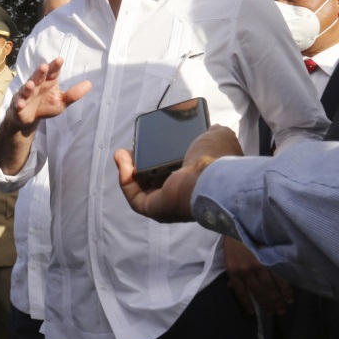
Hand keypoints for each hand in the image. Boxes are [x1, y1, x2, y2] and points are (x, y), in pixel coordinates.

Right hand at [5, 58, 91, 132]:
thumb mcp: (62, 101)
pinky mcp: (18, 104)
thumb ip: (74, 94)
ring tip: (31, 85)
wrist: (30, 118)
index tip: (60, 60)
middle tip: (44, 67)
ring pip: (27, 89)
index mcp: (48, 82)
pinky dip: (19, 103)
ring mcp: (26, 94)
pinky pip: (18, 103)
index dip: (55, 66)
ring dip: (28, 86)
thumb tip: (90, 83)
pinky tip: (20, 103)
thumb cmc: (46, 105)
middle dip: (40, 72)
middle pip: (38, 77)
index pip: (52, 72)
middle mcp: (37, 85)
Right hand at [115, 125, 242, 222]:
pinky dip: (125, 179)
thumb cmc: (216, 158)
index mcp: (197, 178)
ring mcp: (166, 203)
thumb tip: (211, 129)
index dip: (159, 155)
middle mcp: (182, 193)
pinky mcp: (152, 209)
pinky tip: (123, 162)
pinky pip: (134, 195)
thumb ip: (213, 133)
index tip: (151, 141)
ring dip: (128, 169)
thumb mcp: (217, 136)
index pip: (173, 168)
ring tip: (121, 153)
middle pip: (153, 177)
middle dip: (139, 161)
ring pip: (140, 187)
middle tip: (132, 148)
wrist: (211, 178)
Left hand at [224, 238, 292, 314]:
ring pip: (271, 287)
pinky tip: (289, 297)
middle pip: (258, 292)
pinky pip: (280, 277)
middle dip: (267, 305)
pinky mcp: (271, 259)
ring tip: (283, 309)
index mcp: (234, 270)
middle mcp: (247, 270)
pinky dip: (285, 288)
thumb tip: (233, 288)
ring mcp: (260, 264)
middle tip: (274, 314)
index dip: (247, 303)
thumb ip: (233, 274)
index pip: (241, 292)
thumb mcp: (228, 259)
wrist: (242, 224)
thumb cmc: (235, 243)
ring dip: (278, 300)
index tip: (253, 313)